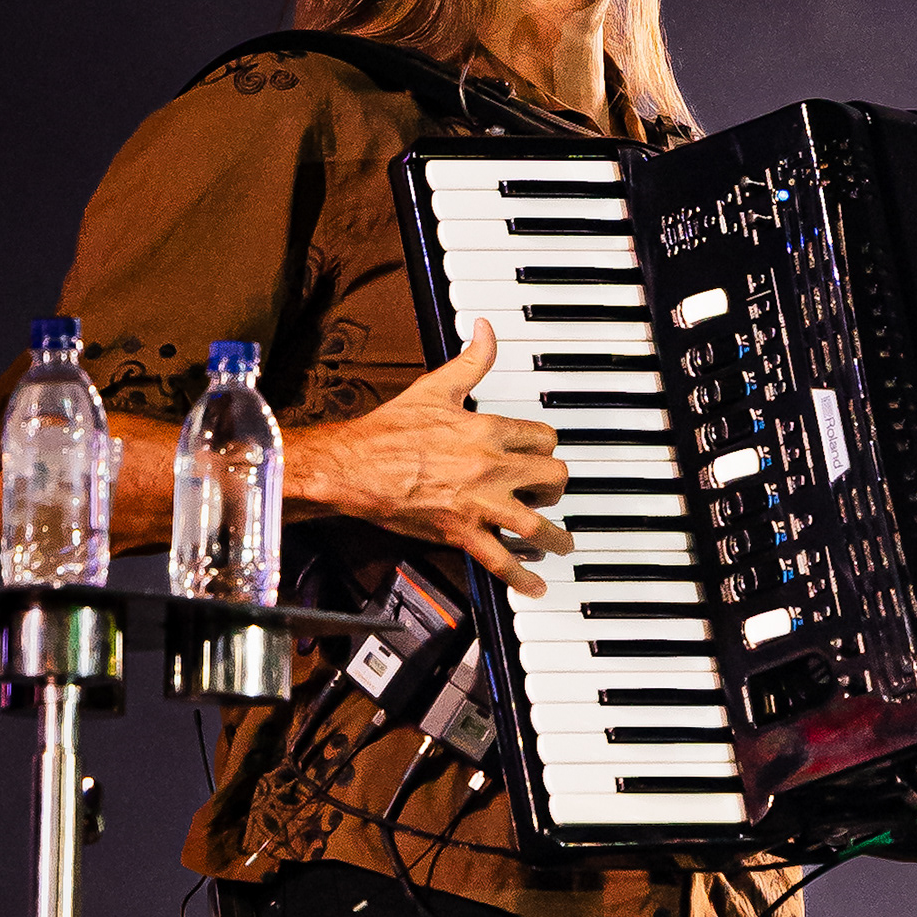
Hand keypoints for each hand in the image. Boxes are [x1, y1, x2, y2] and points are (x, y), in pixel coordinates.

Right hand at [287, 319, 571, 597]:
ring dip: (556, 538)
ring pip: (539, 524)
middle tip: (549, 494)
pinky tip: (536, 587)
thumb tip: (486, 329)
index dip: (546, 448)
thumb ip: (471, 361)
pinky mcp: (462, 532)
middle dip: (555, 487)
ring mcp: (479, 502)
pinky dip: (522, 579)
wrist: (354, 466)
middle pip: (553, 478)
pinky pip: (502, 560)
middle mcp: (492, 466)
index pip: (544, 438)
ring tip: (562, 545)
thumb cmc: (389, 430)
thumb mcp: (435, 387)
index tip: (542, 455)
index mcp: (488, 429)